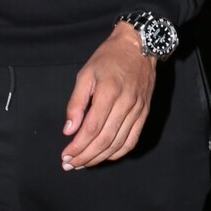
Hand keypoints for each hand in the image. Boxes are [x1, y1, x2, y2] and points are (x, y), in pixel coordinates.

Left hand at [61, 25, 158, 167]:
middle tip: (70, 164)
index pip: (92, 128)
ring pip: (119, 143)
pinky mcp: (144, 113)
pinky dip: (118, 152)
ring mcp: (138, 109)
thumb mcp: (85, 74)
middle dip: (85, 156)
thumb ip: (76, 103)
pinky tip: (105, 156)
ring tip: (84, 164)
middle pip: (105, 139)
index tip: (65, 155)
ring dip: (100, 157)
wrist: (140, 46)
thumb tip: (69, 130)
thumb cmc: (109, 58)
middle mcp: (126, 103)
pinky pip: (133, 139)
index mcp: (109, 92)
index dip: (77, 146)